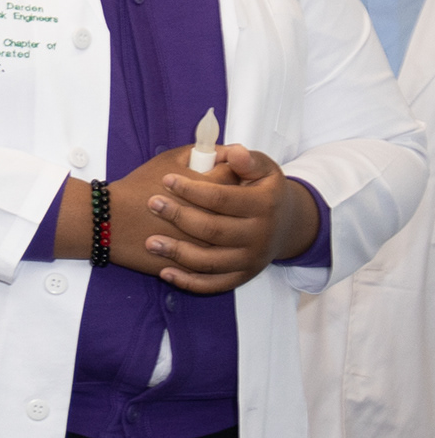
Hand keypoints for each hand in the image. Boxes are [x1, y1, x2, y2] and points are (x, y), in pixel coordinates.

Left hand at [87, 143, 299, 294]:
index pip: (222, 198)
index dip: (192, 188)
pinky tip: (165, 272)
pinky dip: (189, 282)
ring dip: (178, 253)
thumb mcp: (264, 170)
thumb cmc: (264, 190)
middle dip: (179, 216)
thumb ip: (247, 161)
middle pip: (213, 230)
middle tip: (152, 204)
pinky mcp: (242, 276)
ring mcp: (251, 259)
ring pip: (210, 261)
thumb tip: (234, 152)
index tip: (166, 179)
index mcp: (265, 205)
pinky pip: (214, 284)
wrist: (287, 225)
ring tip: (151, 242)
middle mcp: (260, 235)